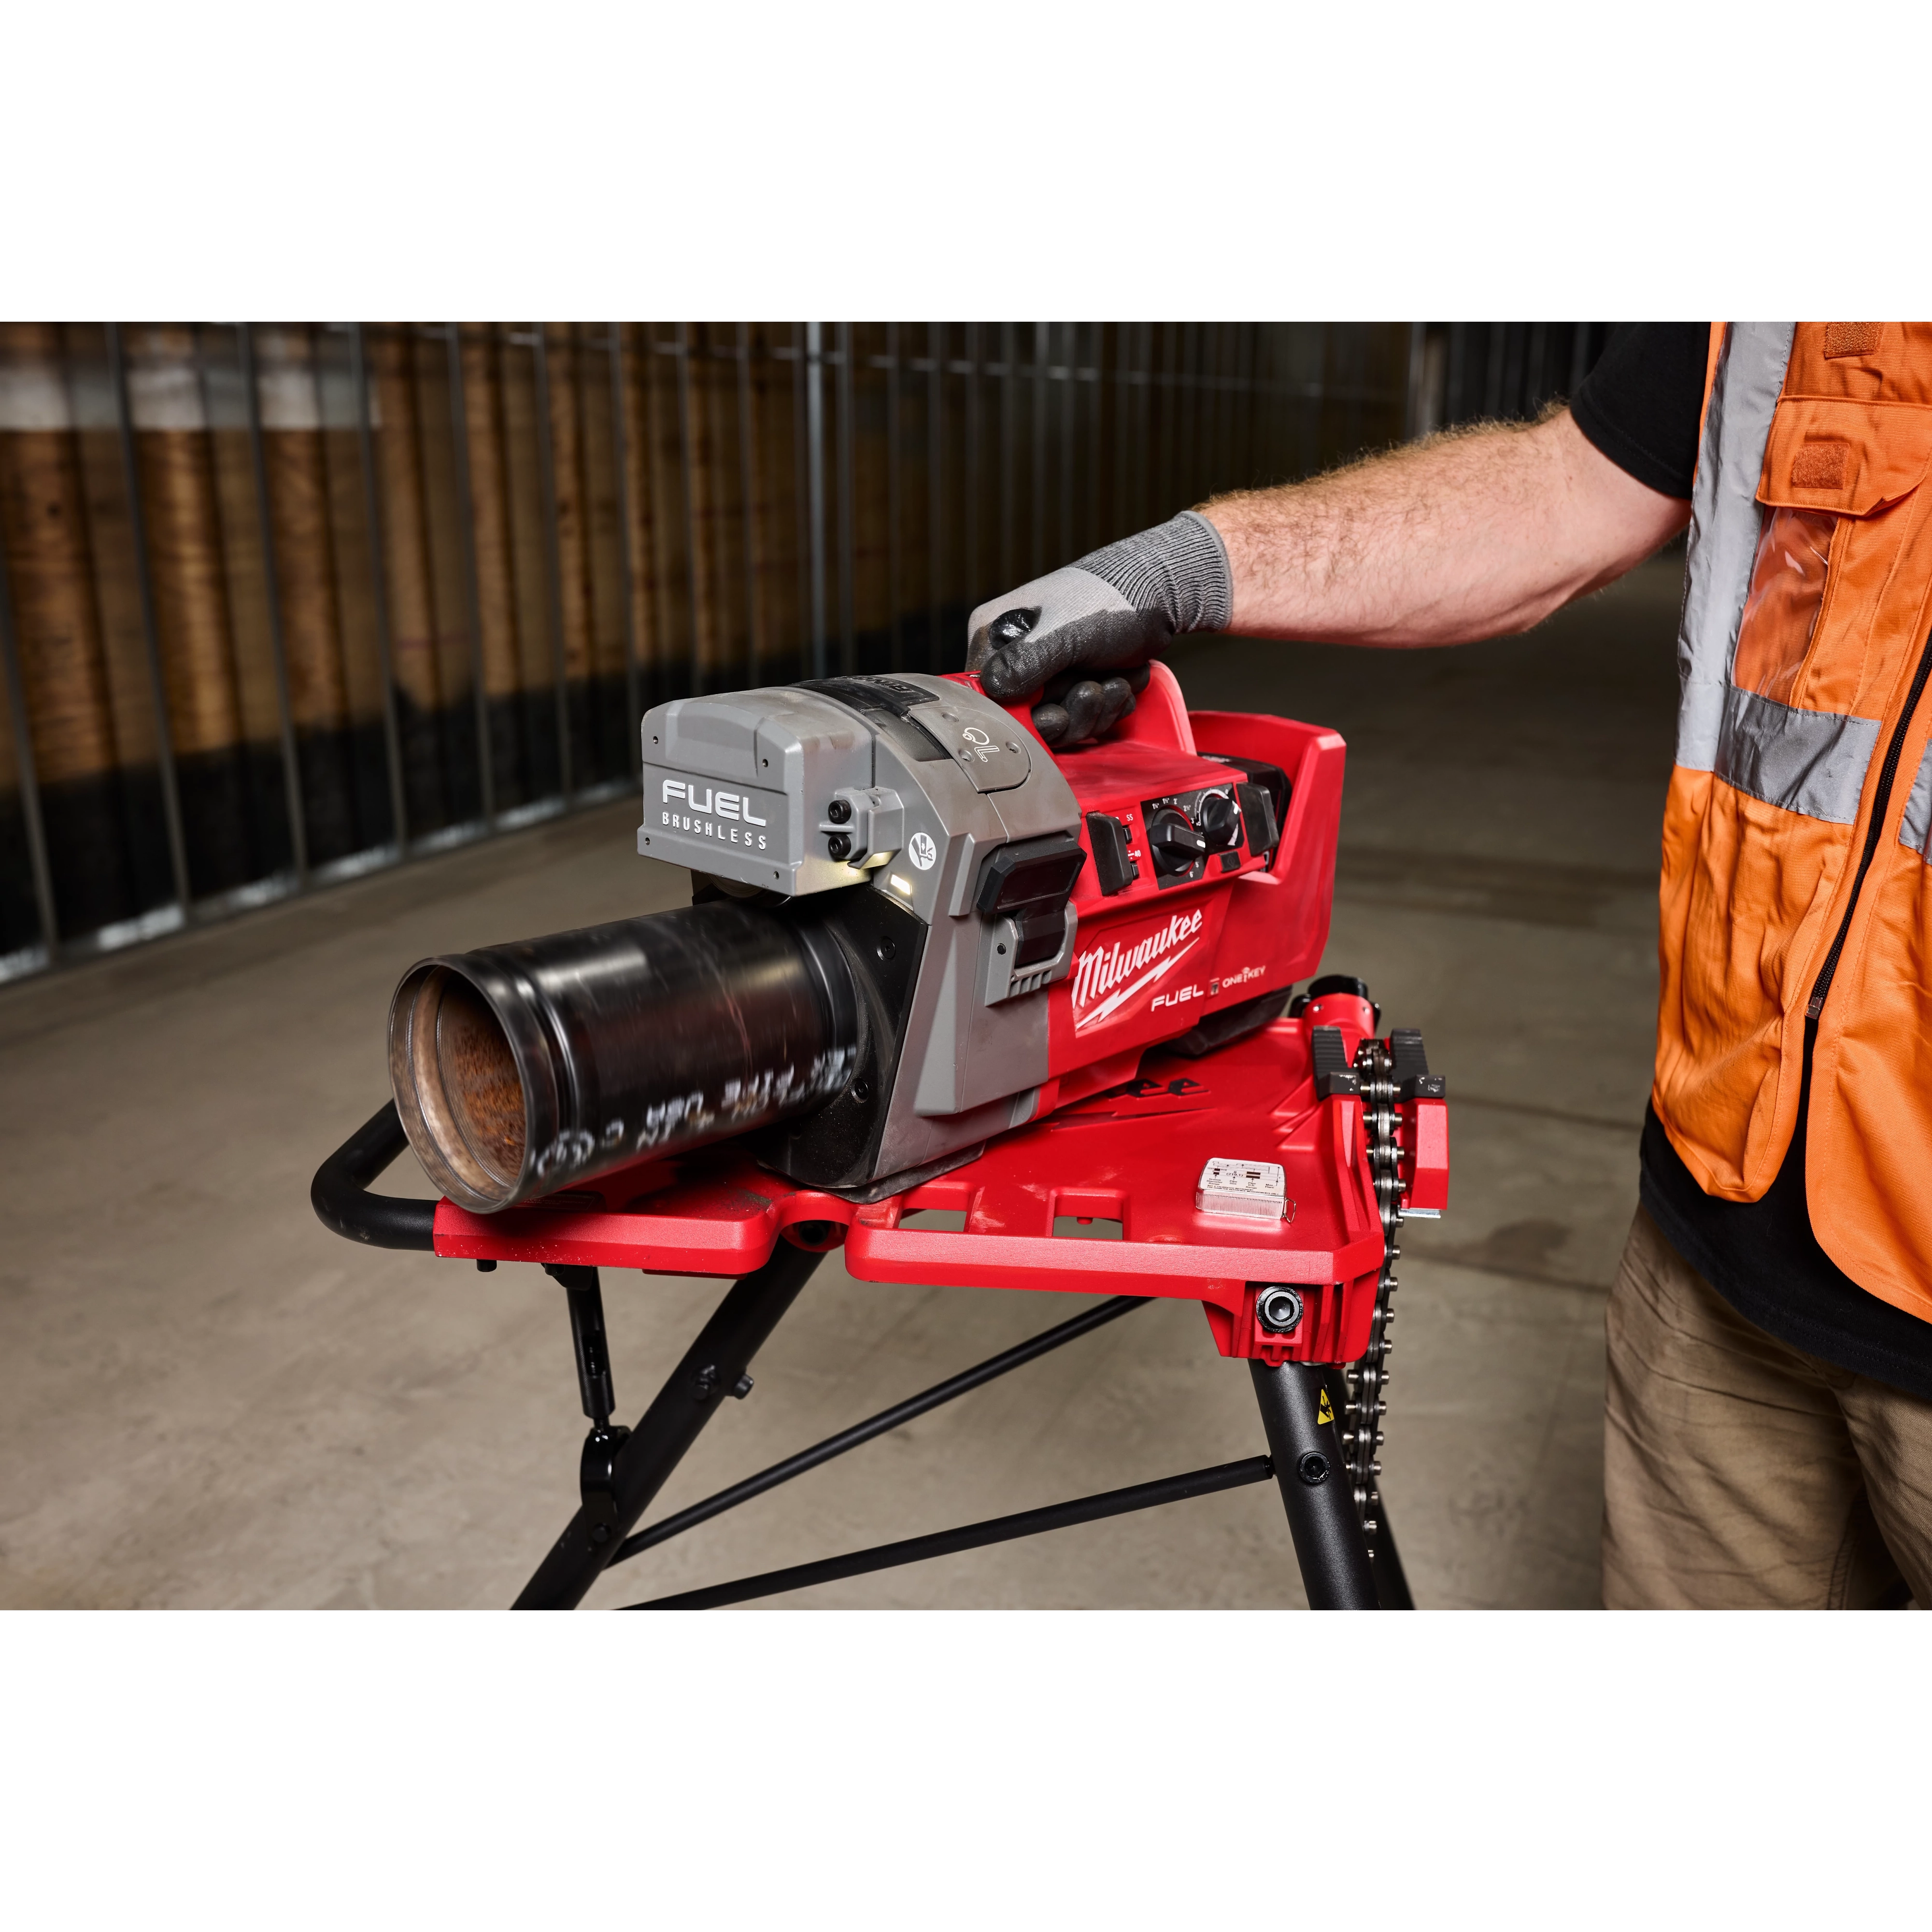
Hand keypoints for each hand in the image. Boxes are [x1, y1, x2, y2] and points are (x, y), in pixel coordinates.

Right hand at [966, 572, 1167, 745]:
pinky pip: (1086, 716)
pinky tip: (1124, 683)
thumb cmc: (1109, 600)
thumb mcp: (1064, 632)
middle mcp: (1016, 656)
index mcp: (996, 637)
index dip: (1024, 716)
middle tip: (1093, 692)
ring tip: (1116, 683)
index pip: (991, 697)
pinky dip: (1109, 705)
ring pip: (1062, 720)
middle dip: (1070, 712)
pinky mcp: (1076, 683)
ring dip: (1096, 709)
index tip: (1055, 715)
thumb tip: (991, 689)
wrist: (1159, 593)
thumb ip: (1025, 662)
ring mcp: (1049, 672)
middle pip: (1029, 716)